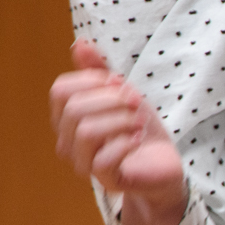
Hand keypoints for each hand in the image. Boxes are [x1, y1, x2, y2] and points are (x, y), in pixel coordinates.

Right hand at [49, 41, 186, 224]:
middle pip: (74, 109)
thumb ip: (99, 71)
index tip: (119, 84)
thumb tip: (80, 43)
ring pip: (85, 131)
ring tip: (139, 121)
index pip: (61, 90)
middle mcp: (67, 142)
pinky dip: (127, 142)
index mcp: (65, 118)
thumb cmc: (138, 127)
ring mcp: (83, 164)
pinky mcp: (105, 181)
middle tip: (136, 102)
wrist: (163, 162)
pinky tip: (139, 139)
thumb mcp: (121, 93)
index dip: (92, 81)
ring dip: (120, 120)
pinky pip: (103, 159)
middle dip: (111, 99)